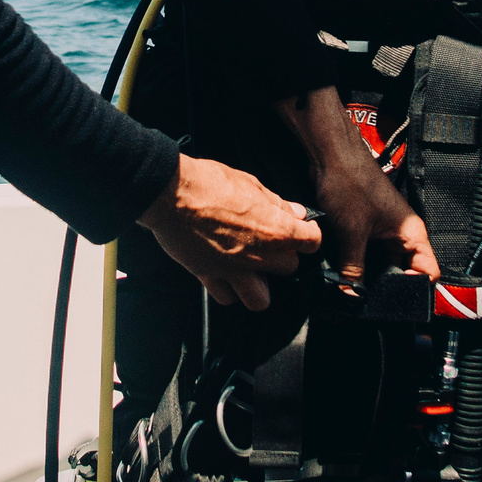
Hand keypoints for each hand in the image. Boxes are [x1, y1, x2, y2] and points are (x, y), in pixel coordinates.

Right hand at [138, 155, 320, 311]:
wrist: (170, 194)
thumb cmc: (208, 182)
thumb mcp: (250, 183)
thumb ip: (276, 203)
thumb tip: (295, 212)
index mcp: (274, 228)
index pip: (312, 242)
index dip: (309, 235)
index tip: (303, 231)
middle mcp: (258, 255)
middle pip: (289, 269)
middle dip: (283, 257)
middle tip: (272, 245)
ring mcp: (234, 270)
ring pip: (261, 299)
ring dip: (260, 285)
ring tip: (253, 270)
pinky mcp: (209, 276)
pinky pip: (227, 298)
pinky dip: (229, 290)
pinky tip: (227, 275)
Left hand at [278, 89, 440, 287]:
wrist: (330, 156)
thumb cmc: (350, 182)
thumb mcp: (352, 232)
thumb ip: (353, 269)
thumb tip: (352, 295)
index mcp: (411, 234)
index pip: (428, 273)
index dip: (416, 292)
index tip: (396, 305)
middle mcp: (401, 236)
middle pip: (403, 274)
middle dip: (388, 290)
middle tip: (370, 303)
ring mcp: (383, 234)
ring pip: (382, 267)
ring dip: (370, 279)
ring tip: (355, 292)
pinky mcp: (366, 231)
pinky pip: (367, 257)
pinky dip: (357, 268)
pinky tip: (345, 276)